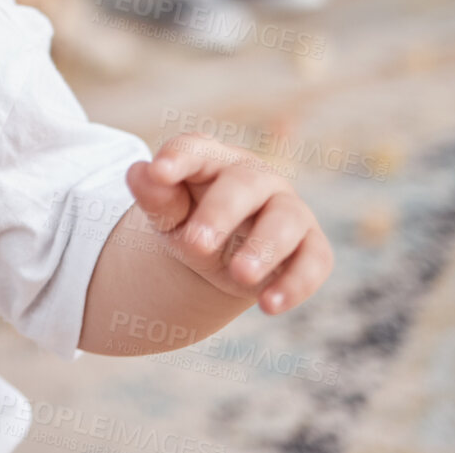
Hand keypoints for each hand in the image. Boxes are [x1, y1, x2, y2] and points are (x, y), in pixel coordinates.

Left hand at [125, 134, 333, 314]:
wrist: (222, 257)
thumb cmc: (190, 223)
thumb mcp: (167, 215)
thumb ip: (155, 197)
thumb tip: (139, 173)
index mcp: (212, 159)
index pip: (195, 148)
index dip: (178, 157)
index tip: (159, 172)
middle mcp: (256, 177)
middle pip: (244, 183)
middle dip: (221, 212)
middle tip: (196, 245)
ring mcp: (288, 209)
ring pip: (286, 219)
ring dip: (265, 248)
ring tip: (240, 276)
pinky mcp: (311, 246)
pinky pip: (314, 260)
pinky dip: (296, 283)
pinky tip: (269, 305)